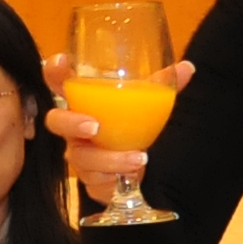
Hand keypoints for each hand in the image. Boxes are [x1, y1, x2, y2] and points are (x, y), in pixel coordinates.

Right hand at [36, 49, 193, 207]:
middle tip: (94, 127)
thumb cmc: (134, 126)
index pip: (59, 81)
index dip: (54, 71)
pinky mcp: (89, 179)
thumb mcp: (146, 104)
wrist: (140, 166)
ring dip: (108, 159)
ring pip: (81, 158)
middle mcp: (74, 127)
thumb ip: (160, 86)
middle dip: (71, 123)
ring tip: (137, 158)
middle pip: (56, 121)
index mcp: (83, 102)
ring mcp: (79, 153)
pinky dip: (114, 180)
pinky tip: (132, 177)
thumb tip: (187, 68)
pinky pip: (93, 182)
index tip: (61, 61)